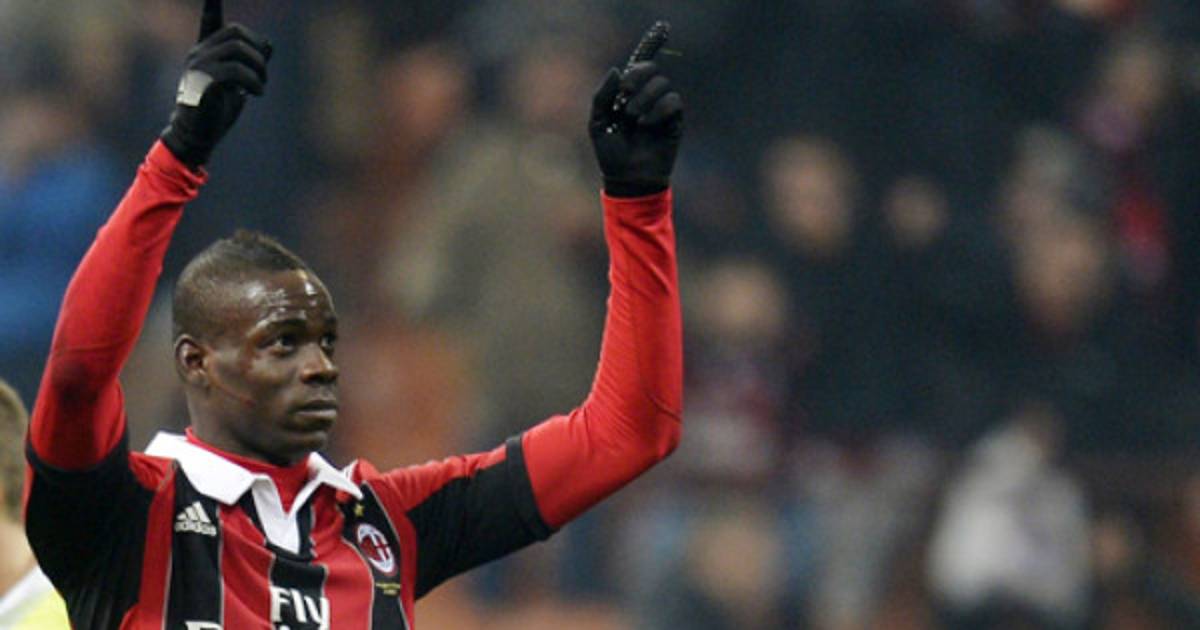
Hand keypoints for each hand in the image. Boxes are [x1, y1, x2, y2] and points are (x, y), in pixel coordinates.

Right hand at [160, 0, 271, 167]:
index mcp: (206, 51)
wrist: (197, 136)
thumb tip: (269, 44)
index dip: (212, 3)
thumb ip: (250, 64)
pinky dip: (253, 81)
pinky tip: (256, 93)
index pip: (209, 20)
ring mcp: (198, 66)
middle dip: (258, 50)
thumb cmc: (216, 111)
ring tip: (260, 87)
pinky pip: (234, 70)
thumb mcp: (237, 85)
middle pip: (236, 32)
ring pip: (238, 49)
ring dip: (259, 67)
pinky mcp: (202, 82)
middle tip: (263, 75)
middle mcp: (199, 53)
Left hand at [588, 59, 683, 196]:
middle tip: (627, 93)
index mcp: (629, 96)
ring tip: (635, 119)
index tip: (622, 88)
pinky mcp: (675, 121)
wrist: (628, 178)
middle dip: (639, 76)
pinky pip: (674, 101)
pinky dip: (659, 109)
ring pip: (663, 84)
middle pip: (653, 69)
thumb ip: (602, 96)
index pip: (637, 68)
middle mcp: (647, 98)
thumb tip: (616, 70)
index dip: (633, 71)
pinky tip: (647, 124)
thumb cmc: (611, 153)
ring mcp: (662, 109)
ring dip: (645, 97)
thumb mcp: (598, 123)